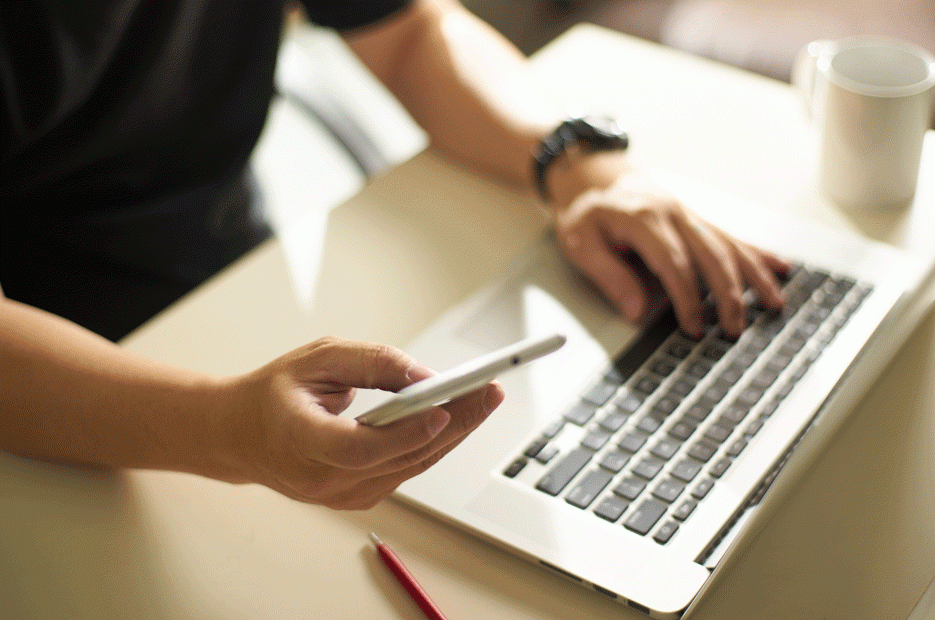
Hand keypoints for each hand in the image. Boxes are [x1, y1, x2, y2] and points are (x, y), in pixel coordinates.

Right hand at [220, 336, 503, 508]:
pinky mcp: (354, 498)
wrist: (239, 435)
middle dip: (453, 424)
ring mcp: (338, 496)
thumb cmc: (274, 392)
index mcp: (299, 440)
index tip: (442, 410)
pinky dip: (431, 446)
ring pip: (409, 468)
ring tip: (484, 401)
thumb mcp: (316, 358)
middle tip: (488, 393)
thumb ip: (371, 363)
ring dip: (452, 435)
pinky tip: (456, 421)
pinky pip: (403, 472)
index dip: (404, 434)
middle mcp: (320, 477)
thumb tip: (424, 377)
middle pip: (398, 459)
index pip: (358, 448)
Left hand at [552, 168, 789, 337]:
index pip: (673, 263)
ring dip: (753, 277)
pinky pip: (732, 237)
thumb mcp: (581, 243)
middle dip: (727, 294)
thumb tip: (636, 310)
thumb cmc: (587, 214)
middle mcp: (673, 213)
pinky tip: (780, 268)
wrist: (596, 177)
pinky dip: (758, 254)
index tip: (694, 327)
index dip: (687, 298)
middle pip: (710, 255)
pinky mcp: (697, 220)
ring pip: (729, 245)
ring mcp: (690, 215)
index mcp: (643, 218)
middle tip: (734, 329)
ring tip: (774, 304)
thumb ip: (609, 275)